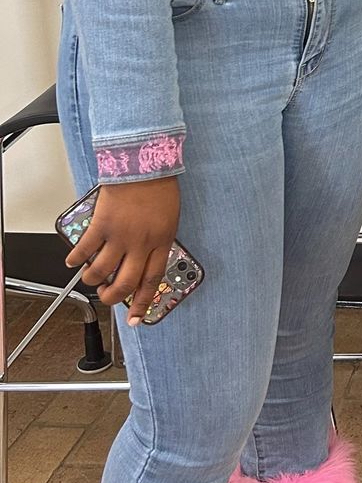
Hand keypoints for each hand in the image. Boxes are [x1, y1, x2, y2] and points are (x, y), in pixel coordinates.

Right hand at [64, 178, 179, 324]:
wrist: (144, 164)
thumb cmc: (160, 187)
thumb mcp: (170, 217)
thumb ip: (158, 240)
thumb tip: (145, 260)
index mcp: (162, 240)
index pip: (153, 279)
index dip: (143, 302)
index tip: (137, 318)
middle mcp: (141, 242)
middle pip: (125, 282)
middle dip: (113, 297)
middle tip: (107, 298)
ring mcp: (120, 235)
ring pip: (101, 271)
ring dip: (92, 279)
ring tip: (90, 278)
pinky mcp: (102, 225)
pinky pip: (84, 250)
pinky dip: (75, 259)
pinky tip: (71, 261)